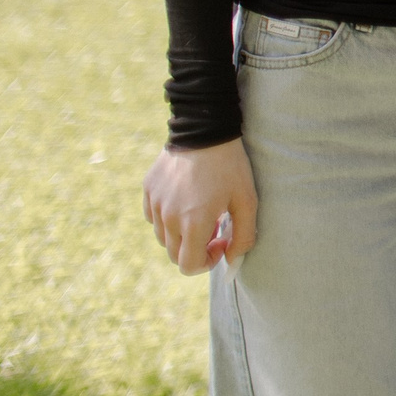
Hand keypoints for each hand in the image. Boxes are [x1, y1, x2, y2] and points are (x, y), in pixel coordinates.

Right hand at [143, 139, 257, 273]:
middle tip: (215, 227)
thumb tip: (233, 260)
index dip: (207, 262)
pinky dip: (168, 218)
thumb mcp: (247, 199)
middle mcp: (168, 218)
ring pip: (163, 237)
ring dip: (181, 234)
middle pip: (175, 254)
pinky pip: (154, 217)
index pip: (188, 265)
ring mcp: (155, 204)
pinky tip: (186, 199)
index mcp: (193, 223)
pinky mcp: (148, 191)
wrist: (205, 130)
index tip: (220, 242)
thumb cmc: (230, 166)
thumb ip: (243, 236)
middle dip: (195, 249)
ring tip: (202, 211)